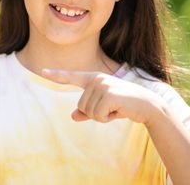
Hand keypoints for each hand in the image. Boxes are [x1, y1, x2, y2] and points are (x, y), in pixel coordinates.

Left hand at [41, 69, 163, 124]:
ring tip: (116, 108)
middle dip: (96, 114)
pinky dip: (107, 118)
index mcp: (94, 79)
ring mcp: (103, 85)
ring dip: (103, 116)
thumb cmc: (124, 106)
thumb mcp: (104, 108)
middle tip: (112, 108)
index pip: (72, 77)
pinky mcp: (109, 94)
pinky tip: (119, 111)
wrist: (147, 105)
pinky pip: (98, 115)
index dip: (56, 75)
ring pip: (88, 112)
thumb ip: (88, 111)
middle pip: (81, 106)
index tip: (42, 72)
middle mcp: (97, 79)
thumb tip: (73, 116)